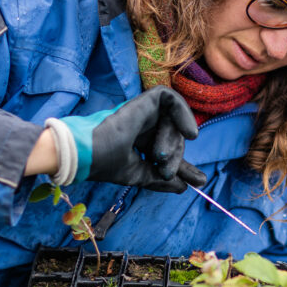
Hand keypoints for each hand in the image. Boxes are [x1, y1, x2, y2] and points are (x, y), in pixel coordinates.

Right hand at [59, 86, 205, 191]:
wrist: (87, 154)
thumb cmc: (105, 163)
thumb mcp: (139, 175)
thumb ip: (160, 180)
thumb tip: (184, 188)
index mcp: (139, 143)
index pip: (169, 152)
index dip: (185, 167)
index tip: (198, 182)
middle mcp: (143, 127)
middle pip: (175, 139)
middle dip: (178, 157)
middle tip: (166, 171)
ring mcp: (143, 113)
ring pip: (173, 123)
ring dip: (173, 142)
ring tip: (160, 156)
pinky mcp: (143, 101)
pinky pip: (170, 98)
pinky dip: (183, 113)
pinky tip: (190, 133)